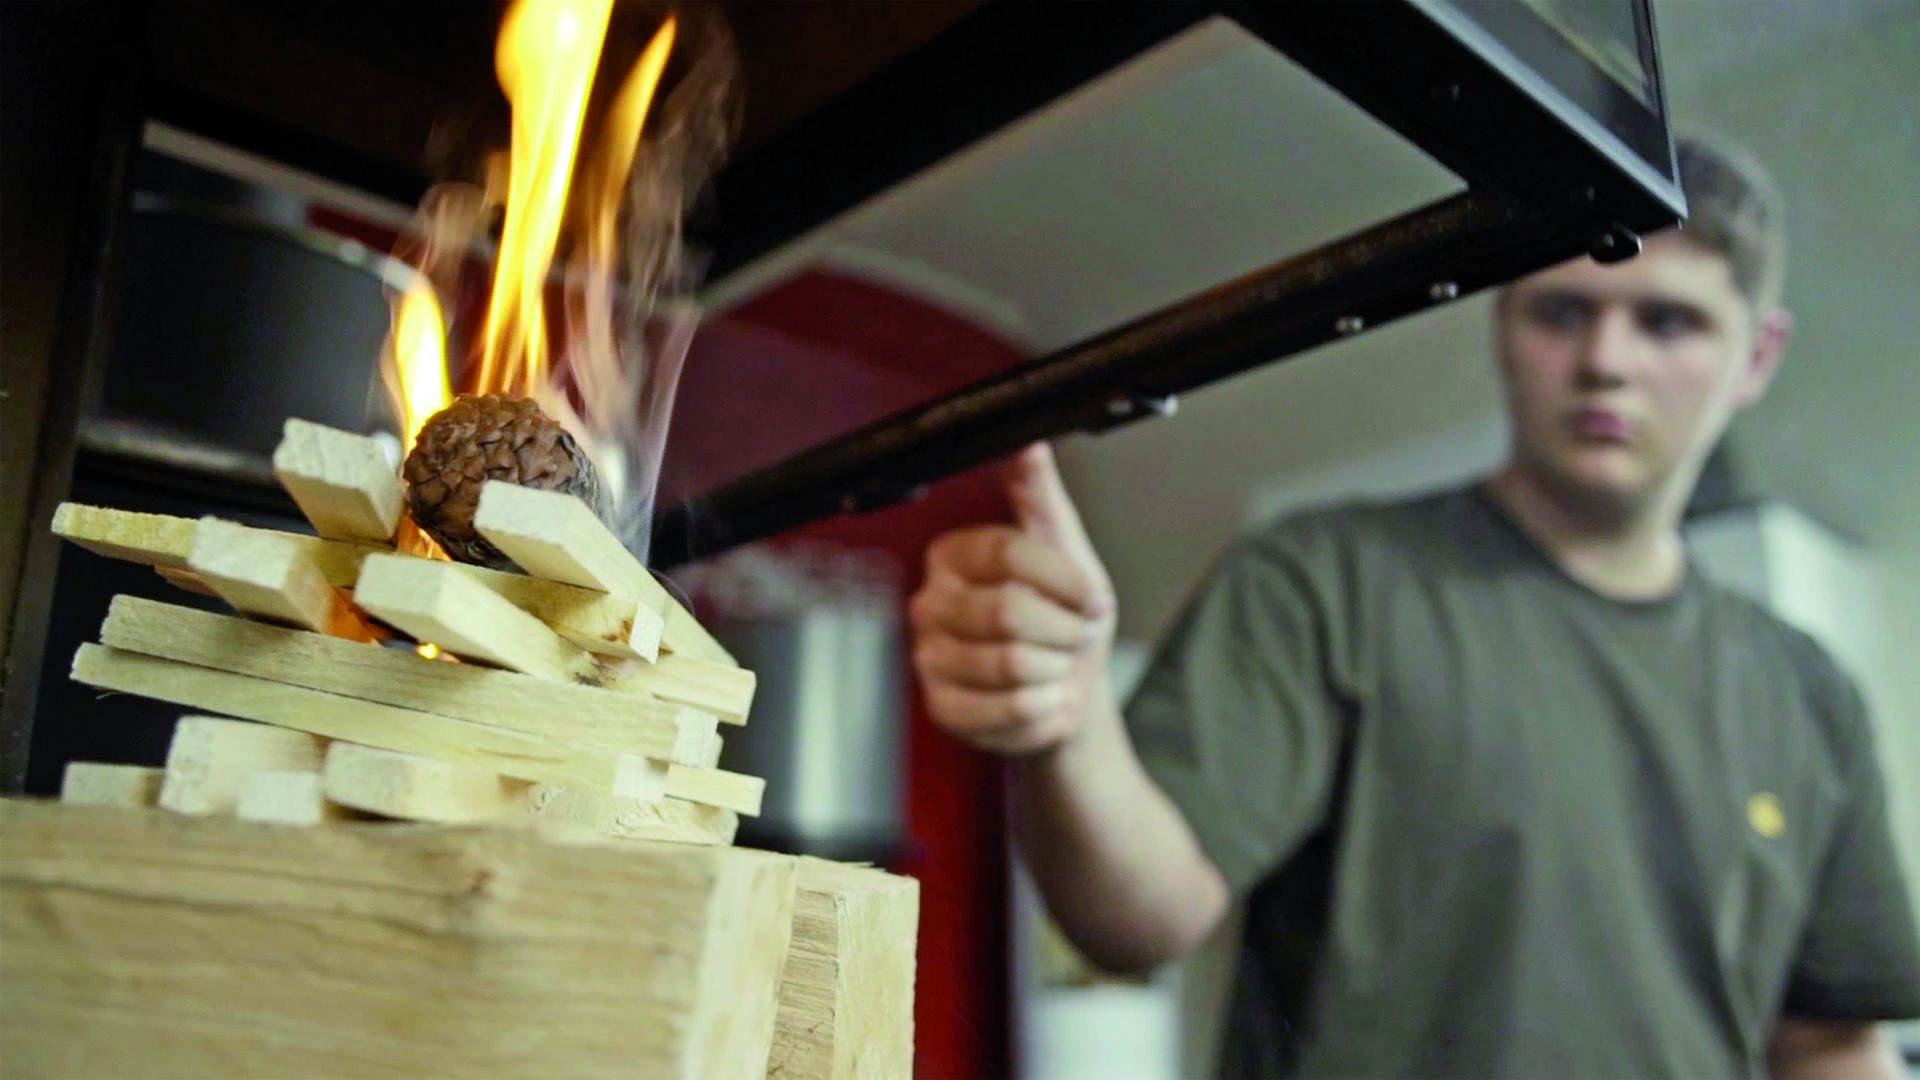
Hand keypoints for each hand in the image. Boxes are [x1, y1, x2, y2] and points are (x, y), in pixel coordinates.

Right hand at [909, 442, 1116, 754]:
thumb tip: (1028, 443)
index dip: (1064, 580)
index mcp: (953, 554)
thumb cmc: (1062, 615)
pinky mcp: (942, 707)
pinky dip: (1045, 708)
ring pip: (1011, 664)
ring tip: (1056, 664)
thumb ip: (1040, 495)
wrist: (1065, 686)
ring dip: (1056, 669)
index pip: (1008, 553)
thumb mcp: (1063, 548)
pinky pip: (1007, 710)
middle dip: (1063, 630)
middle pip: (1007, 611)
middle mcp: (930, 603)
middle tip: (1075, 635)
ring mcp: (930, 658)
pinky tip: (1045, 696)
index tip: (1092, 597)